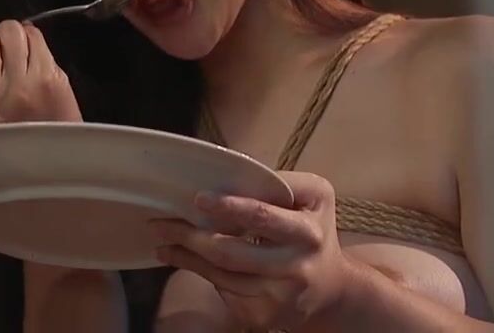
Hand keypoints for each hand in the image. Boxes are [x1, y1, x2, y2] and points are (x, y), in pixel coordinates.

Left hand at [147, 171, 352, 331]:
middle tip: (160, 223)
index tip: (197, 198)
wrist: (332, 290)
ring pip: (220, 275)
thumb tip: (231, 174)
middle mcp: (295, 268)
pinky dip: (202, 274)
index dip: (228, 208)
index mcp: (307, 232)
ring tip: (164, 240)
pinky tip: (187, 260)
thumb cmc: (315, 231)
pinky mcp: (263, 318)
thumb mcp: (314, 196)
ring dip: (186, 257)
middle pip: (230, 252)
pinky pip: (223, 292)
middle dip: (190, 236)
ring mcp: (278, 298)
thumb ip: (279, 182)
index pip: (262, 217)